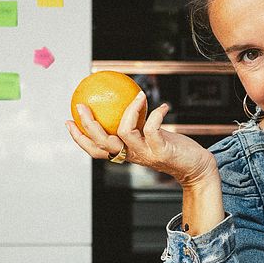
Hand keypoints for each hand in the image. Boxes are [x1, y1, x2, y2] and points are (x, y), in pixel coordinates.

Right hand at [65, 92, 217, 186]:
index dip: (79, 138)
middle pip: (103, 143)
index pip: (95, 150)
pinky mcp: (161, 150)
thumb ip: (136, 125)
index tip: (68, 121)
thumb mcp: (149, 137)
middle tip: (82, 105)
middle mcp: (131, 155)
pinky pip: (152, 128)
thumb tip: (125, 99)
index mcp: (125, 154)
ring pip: (124, 133)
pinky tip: (162, 105)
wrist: (194, 167)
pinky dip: (155, 114)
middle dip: (89, 124)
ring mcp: (145, 153)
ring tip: (137, 95)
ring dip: (129, 110)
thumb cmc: (171, 148)